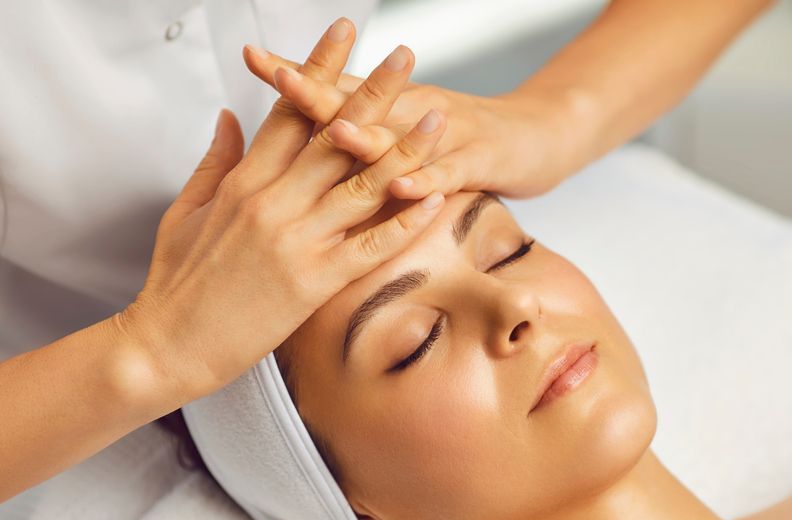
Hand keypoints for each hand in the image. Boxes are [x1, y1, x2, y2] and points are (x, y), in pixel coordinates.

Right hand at [117, 21, 447, 400]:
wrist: (166, 345)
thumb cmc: (176, 282)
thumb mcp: (186, 211)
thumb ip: (214, 160)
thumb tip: (230, 115)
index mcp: (242, 182)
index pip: (290, 112)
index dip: (320, 70)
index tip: (344, 34)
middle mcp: (273, 203)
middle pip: (334, 136)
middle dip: (374, 92)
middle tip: (406, 55)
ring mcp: (296, 241)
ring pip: (361, 185)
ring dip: (404, 148)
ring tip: (436, 116)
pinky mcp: (314, 282)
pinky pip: (370, 246)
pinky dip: (405, 221)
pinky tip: (435, 196)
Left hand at [243, 38, 577, 199]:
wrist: (539, 133)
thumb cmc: (465, 135)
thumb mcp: (410, 123)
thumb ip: (361, 125)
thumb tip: (305, 124)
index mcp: (391, 106)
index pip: (335, 87)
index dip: (295, 75)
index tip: (252, 58)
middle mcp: (413, 112)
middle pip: (360, 101)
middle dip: (317, 91)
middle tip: (279, 76)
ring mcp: (447, 134)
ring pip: (403, 137)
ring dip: (370, 135)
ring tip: (336, 133)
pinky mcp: (480, 161)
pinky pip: (450, 173)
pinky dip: (428, 180)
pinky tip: (407, 188)